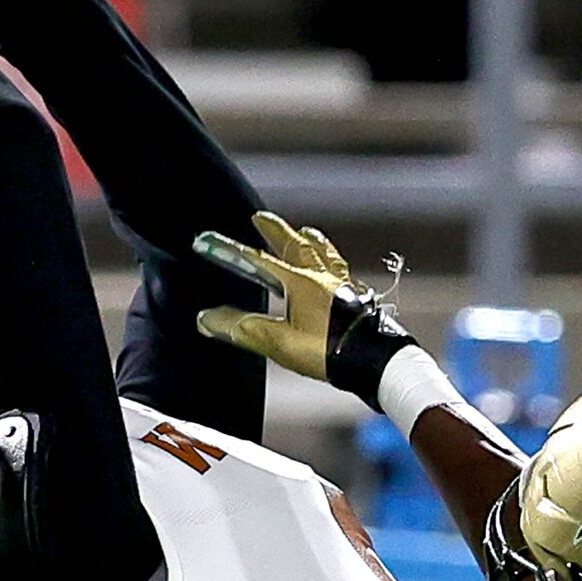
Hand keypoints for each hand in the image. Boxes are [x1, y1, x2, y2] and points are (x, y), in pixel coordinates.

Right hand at [193, 212, 414, 409]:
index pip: (258, 261)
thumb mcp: (279, 343)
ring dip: (310, 241)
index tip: (208, 241)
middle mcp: (322, 277)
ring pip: (324, 253)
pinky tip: (334, 272)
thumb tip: (207, 319)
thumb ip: (243, 329)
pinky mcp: (358, 298)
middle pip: (296, 245)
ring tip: (305, 233)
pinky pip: (340, 271)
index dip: (231, 251)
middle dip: (276, 231)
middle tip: (262, 218)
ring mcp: (343, 285)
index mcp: (300, 283)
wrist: (374, 362)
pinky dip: (330, 262)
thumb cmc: (329, 351)